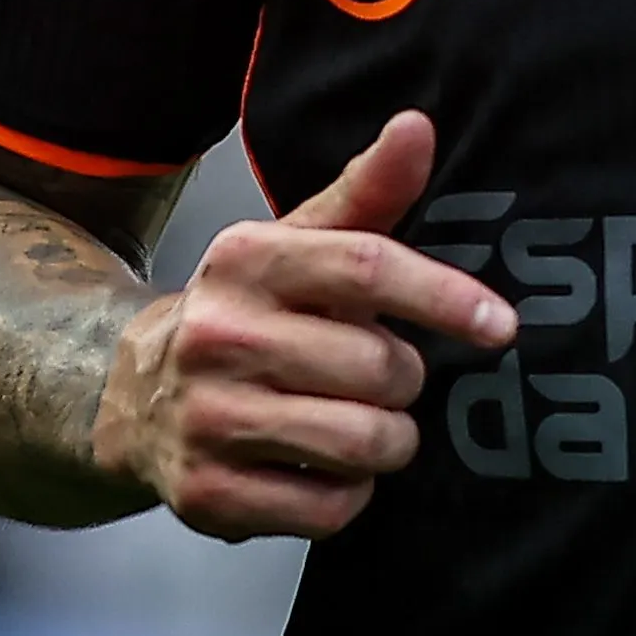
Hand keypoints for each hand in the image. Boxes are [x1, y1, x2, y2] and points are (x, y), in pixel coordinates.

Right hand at [91, 110, 517, 540]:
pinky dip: (350, 495)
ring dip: (388, 441)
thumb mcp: (298, 243)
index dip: (445, 298)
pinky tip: (326, 468)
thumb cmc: (248, 314)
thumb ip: (367, 192)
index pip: (368, 268)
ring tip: (365, 423)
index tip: (502, 325)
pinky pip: (330, 509)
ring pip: (363, 444)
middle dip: (405, 379)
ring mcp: (208, 418)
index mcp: (247, 258)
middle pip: (379, 367)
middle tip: (385, 378)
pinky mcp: (209, 495)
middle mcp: (220, 334)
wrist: (134, 398)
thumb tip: (418, 126)